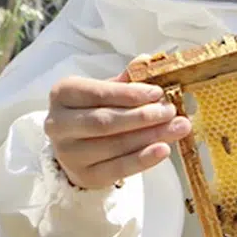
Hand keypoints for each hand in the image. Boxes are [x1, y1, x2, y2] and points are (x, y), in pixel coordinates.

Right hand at [45, 73, 190, 190]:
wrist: (78, 147)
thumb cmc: (94, 111)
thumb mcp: (105, 91)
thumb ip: (126, 79)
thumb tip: (146, 60)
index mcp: (63, 94)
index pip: (96, 93)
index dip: (128, 94)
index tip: (157, 93)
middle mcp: (58, 124)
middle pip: (104, 121)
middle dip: (142, 117)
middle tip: (170, 111)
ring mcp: (68, 154)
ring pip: (113, 145)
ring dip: (150, 136)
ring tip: (177, 128)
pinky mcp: (83, 176)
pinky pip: (117, 169)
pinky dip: (143, 160)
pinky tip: (163, 149)